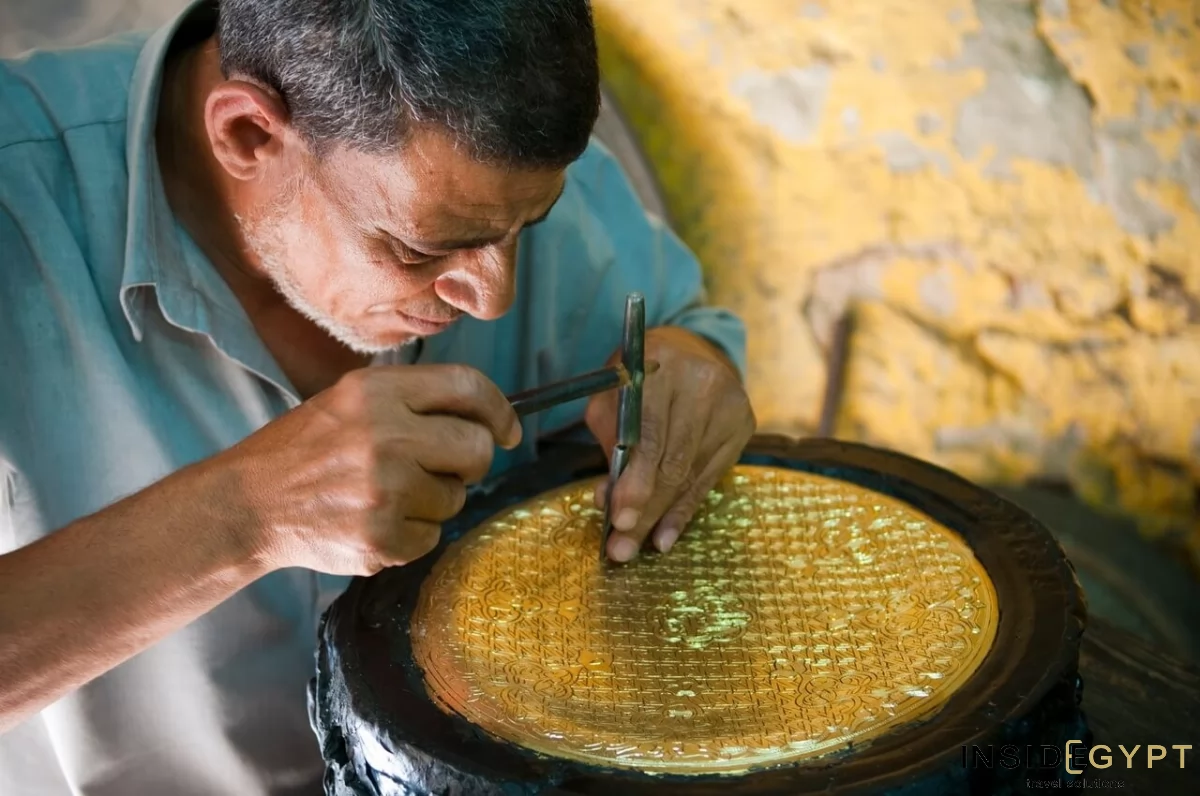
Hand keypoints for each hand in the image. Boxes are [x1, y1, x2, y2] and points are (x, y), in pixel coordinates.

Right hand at [216, 365, 520, 575]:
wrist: (249, 504)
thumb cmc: (308, 448)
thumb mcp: (351, 399)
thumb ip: (414, 400)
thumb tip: (488, 419)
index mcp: (377, 392)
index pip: (467, 387)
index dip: (499, 409)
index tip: (509, 429)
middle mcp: (385, 437)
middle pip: (477, 448)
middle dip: (471, 461)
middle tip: (444, 468)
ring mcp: (384, 492)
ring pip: (457, 497)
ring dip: (436, 500)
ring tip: (390, 494)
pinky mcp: (381, 540)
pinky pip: (433, 537)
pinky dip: (413, 534)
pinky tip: (376, 520)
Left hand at [585, 326, 754, 561]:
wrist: (688, 350)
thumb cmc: (638, 379)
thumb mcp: (611, 395)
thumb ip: (610, 440)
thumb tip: (609, 500)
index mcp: (660, 365)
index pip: (649, 435)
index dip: (634, 482)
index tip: (617, 520)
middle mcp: (702, 383)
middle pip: (673, 461)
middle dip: (644, 509)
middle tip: (621, 547)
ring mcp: (730, 404)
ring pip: (691, 475)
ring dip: (660, 517)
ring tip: (636, 547)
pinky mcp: (744, 424)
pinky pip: (709, 478)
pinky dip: (684, 510)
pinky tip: (665, 536)